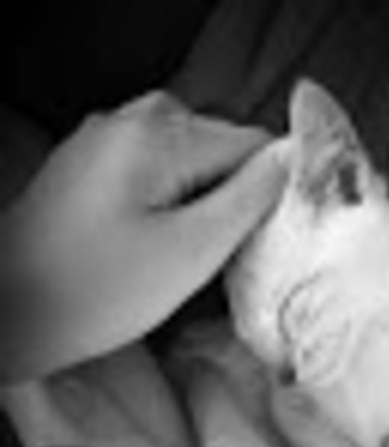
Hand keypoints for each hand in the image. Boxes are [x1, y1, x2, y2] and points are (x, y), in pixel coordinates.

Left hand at [0, 91, 284, 382]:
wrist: (13, 314)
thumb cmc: (99, 290)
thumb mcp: (193, 249)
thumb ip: (251, 197)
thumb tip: (292, 160)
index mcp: (157, 133)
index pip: (253, 143)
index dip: (272, 186)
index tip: (267, 232)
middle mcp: (130, 120)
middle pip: (221, 146)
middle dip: (235, 193)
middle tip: (222, 247)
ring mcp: (108, 139)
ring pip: (192, 160)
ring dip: (204, 198)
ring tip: (187, 246)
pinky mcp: (96, 164)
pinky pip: (159, 170)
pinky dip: (174, 199)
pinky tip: (159, 236)